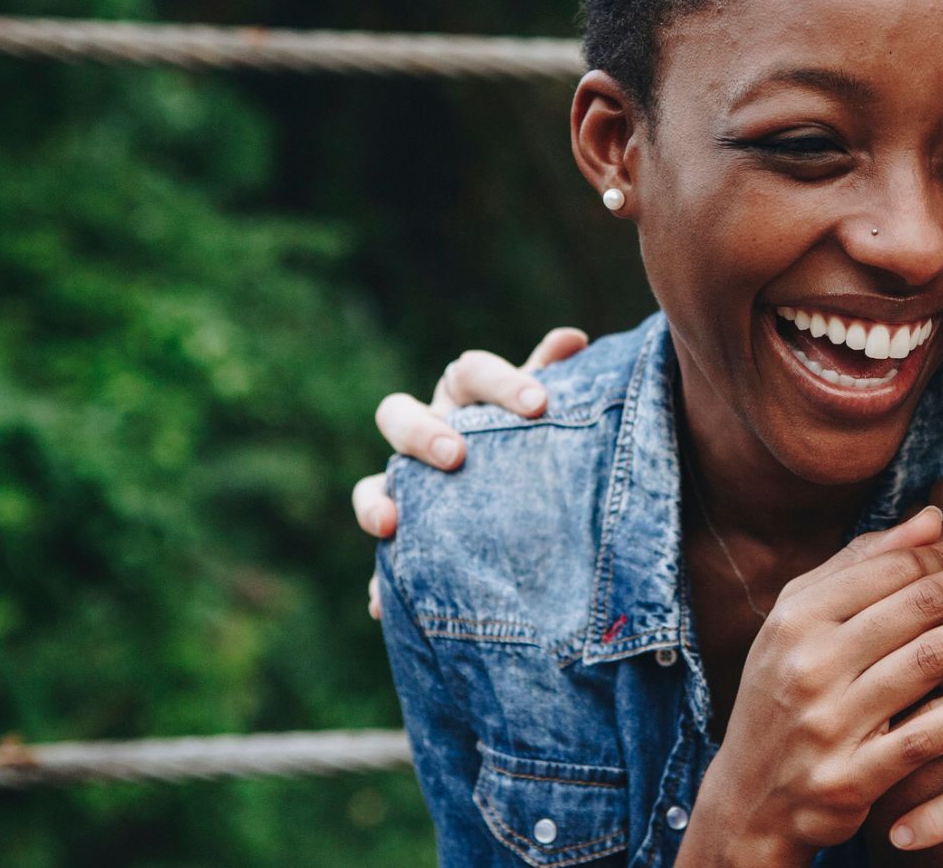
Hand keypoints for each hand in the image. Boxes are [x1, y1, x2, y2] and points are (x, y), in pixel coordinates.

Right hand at [355, 327, 586, 616]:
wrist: (532, 510)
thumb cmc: (538, 444)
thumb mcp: (549, 416)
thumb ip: (554, 376)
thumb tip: (573, 337)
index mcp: (464, 395)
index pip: (470, 373)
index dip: (500, 382)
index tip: (538, 404)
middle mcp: (426, 432)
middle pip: (398, 414)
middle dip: (422, 432)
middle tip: (456, 456)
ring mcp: (406, 484)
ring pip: (369, 484)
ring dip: (373, 501)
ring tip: (389, 524)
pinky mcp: (404, 539)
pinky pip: (382, 562)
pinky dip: (379, 584)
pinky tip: (380, 605)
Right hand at [678, 507, 942, 866]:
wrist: (752, 797)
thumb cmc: (785, 694)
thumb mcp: (800, 622)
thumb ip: (861, 565)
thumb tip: (932, 517)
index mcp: (795, 619)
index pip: (888, 569)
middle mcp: (809, 665)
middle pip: (917, 608)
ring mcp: (829, 723)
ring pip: (929, 662)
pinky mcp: (851, 778)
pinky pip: (924, 736)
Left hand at [854, 481, 942, 862]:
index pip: (928, 616)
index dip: (873, 641)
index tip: (826, 663)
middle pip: (917, 670)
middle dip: (863, 701)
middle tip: (812, 730)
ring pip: (934, 733)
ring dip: (882, 766)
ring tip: (838, 789)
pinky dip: (930, 817)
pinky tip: (898, 834)